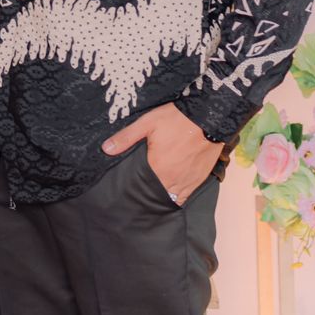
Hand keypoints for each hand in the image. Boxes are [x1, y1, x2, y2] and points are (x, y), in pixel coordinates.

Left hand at [102, 103, 219, 205]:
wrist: (209, 117)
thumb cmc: (177, 119)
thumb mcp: (147, 123)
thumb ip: (126, 137)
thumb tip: (106, 149)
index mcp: (158, 168)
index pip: (142, 188)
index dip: (136, 191)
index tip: (129, 193)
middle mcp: (173, 179)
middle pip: (157, 195)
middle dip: (149, 195)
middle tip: (140, 195)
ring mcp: (188, 181)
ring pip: (172, 198)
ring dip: (164, 197)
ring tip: (154, 195)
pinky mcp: (200, 178)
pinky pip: (187, 195)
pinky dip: (179, 195)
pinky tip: (172, 192)